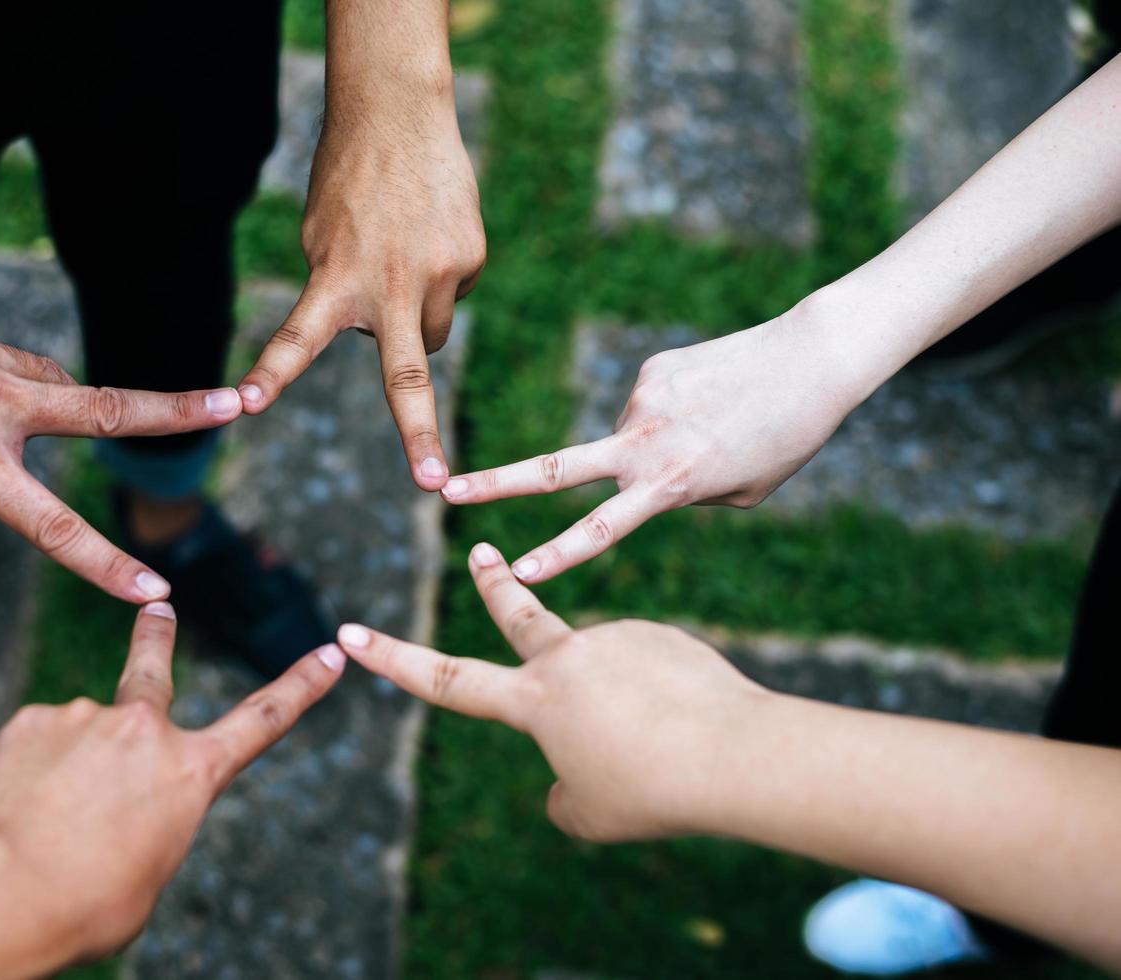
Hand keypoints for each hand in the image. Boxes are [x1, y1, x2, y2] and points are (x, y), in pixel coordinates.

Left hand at [0, 603, 346, 965]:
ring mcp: (84, 717)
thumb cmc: (83, 904)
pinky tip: (13, 811)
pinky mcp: (30, 721)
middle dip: (157, 635)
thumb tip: (113, 804)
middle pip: (155, 667)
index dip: (303, 686)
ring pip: (78, 738)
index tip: (331, 653)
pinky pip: (31, 747)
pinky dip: (25, 775)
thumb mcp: (145, 875)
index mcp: (191, 774)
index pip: (264, 720)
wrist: (3, 891)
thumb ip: (146, 824)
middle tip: (156, 609)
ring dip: (65, 769)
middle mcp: (143, 730)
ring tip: (42, 824)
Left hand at [238, 70, 484, 490]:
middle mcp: (390, 285)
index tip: (246, 406)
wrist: (399, 112)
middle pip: (406, 376)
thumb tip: (380, 336)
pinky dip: (442, 273)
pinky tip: (428, 232)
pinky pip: (456, 291)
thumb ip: (339, 295)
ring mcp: (438, 274)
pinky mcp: (472, 258)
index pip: (295, 337)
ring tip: (402, 255)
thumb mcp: (320, 239)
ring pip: (431, 332)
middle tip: (434, 484)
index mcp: (336, 281)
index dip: (272, 373)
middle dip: (420, 437)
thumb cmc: (347, 181)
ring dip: (417, 315)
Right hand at [335, 542, 766, 841]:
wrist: (734, 752)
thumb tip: (572, 771)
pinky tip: (691, 727)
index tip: (350, 630)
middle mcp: (568, 657)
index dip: (393, 659)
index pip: (447, 679)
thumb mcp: (591, 815)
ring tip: (665, 749)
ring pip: (609, 682)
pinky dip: (662, 706)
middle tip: (481, 552)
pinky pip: (653, 679)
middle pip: (518, 613)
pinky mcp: (663, 637)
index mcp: (536, 700)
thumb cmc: (653, 791)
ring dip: (625, 713)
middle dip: (493, 584)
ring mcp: (616, 639)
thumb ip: (566, 793)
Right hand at [440, 309, 867, 580]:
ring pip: (629, 437)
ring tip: (719, 428)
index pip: (600, 529)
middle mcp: (644, 442)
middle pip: (553, 469)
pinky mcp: (652, 369)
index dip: (556, 555)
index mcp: (670, 484)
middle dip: (496, 483)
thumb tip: (640, 475)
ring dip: (659, 444)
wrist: (812, 360)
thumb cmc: (786, 437)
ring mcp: (642, 401)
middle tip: (446, 489)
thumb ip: (682, 494)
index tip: (515, 574)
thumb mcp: (740, 491)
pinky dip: (673, 411)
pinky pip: (650, 403)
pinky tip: (715, 399)